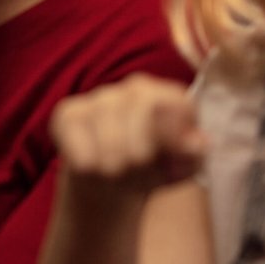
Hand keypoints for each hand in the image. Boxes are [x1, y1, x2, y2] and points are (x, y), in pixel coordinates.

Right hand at [49, 73, 205, 205]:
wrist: (114, 176)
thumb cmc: (155, 167)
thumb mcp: (183, 166)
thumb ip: (194, 154)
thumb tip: (197, 144)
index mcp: (169, 95)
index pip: (175, 108)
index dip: (173, 142)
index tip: (171, 162)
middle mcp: (135, 87)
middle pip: (141, 134)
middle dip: (140, 166)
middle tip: (139, 176)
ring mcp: (99, 97)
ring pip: (110, 147)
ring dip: (115, 172)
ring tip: (119, 175)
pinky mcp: (68, 112)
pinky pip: (81, 153)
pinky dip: (89, 169)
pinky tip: (94, 166)